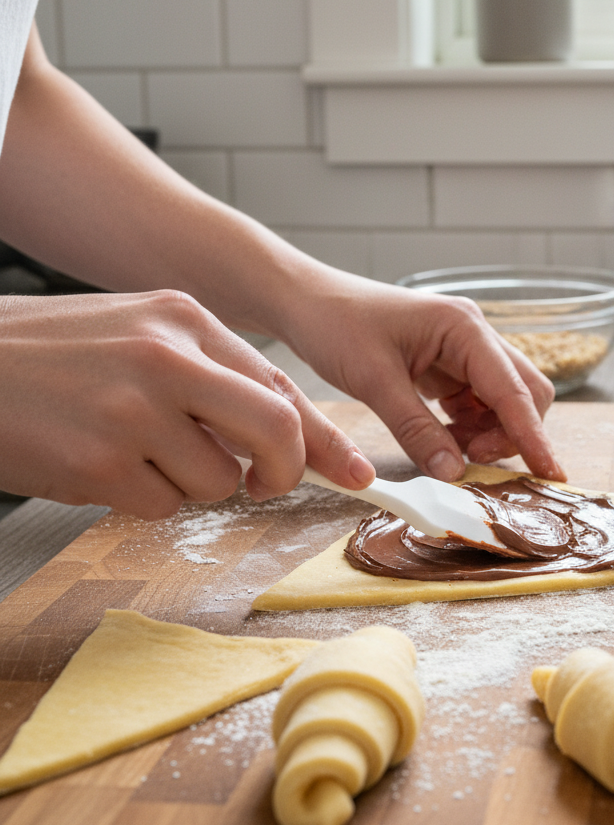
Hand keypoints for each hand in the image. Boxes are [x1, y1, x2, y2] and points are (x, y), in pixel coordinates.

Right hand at [0, 290, 374, 518]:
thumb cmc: (49, 353)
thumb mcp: (139, 333)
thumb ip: (209, 372)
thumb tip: (279, 429)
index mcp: (184, 318)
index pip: (280, 385)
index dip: (323, 437)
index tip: (352, 470)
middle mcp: (168, 357)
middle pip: (277, 429)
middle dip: (284, 471)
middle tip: (266, 484)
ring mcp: (133, 409)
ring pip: (218, 480)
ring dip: (190, 484)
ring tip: (137, 454)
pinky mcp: (99, 462)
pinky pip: (162, 506)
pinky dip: (142, 499)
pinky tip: (101, 465)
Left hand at [280, 274, 564, 482]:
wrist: (307, 302)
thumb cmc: (337, 325)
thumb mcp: (374, 381)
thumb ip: (418, 430)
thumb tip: (455, 474)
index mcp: (464, 328)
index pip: (514, 390)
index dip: (534, 435)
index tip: (552, 473)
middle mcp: (474, 335)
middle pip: (524, 393)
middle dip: (510, 434)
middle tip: (473, 464)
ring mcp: (463, 350)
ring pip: (502, 402)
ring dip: (487, 434)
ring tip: (448, 452)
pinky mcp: (448, 365)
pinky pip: (475, 403)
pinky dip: (468, 428)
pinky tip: (441, 439)